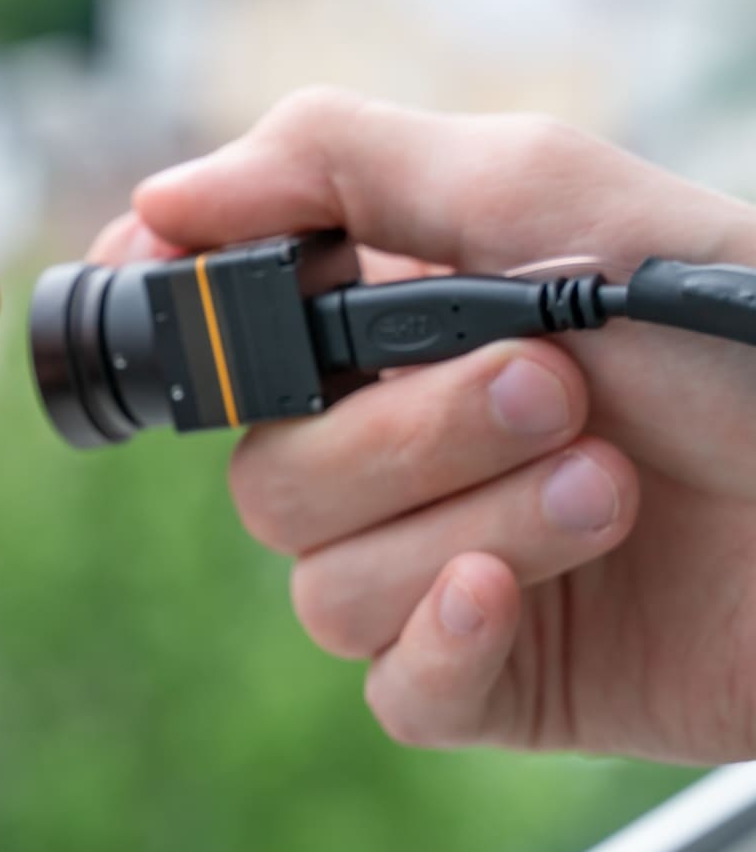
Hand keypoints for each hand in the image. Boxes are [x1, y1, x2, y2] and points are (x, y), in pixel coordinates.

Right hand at [91, 88, 755, 762]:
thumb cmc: (751, 330)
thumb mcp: (546, 196)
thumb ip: (339, 167)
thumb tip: (155, 200)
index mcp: (397, 326)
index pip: (225, 337)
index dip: (182, 331)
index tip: (167, 309)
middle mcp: (404, 449)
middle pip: (264, 474)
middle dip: (405, 438)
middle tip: (557, 392)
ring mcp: (445, 563)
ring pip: (319, 584)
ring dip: (468, 526)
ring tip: (612, 488)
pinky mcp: (499, 677)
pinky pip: (391, 685)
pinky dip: (447, 639)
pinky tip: (525, 595)